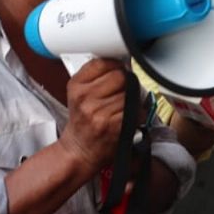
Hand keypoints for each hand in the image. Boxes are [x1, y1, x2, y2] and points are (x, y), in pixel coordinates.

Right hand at [59, 58, 127, 174]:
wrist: (79, 151)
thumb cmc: (82, 122)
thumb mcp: (78, 95)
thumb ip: (95, 76)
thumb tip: (121, 62)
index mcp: (76, 86)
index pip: (103, 63)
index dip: (115, 66)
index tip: (118, 71)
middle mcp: (85, 97)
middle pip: (120, 76)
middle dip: (126, 82)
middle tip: (123, 91)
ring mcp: (99, 112)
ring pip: (130, 93)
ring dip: (133, 99)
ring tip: (123, 107)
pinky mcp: (113, 126)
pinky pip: (135, 110)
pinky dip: (137, 114)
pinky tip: (127, 118)